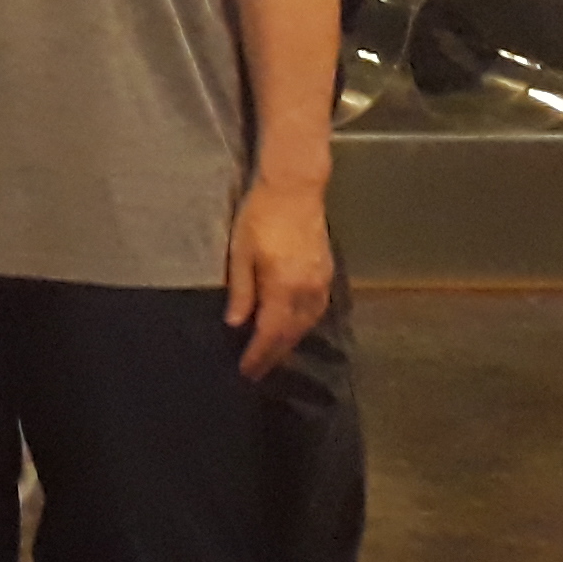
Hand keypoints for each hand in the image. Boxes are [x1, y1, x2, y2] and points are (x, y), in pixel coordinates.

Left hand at [226, 175, 335, 379]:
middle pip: (292, 334)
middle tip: (257, 371)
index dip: (258, 355)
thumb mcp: (240, 251)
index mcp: (284, 288)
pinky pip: (316, 310)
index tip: (246, 372)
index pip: (270, 333)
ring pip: (307, 324)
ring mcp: (321, 282)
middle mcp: (307, 291)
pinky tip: (293, 327)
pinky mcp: (327, 273)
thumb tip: (235, 324)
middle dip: (274, 355)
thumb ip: (241, 290)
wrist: (294, 189)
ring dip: (290, 342)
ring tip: (272, 355)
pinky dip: (303, 324)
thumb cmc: (259, 215)